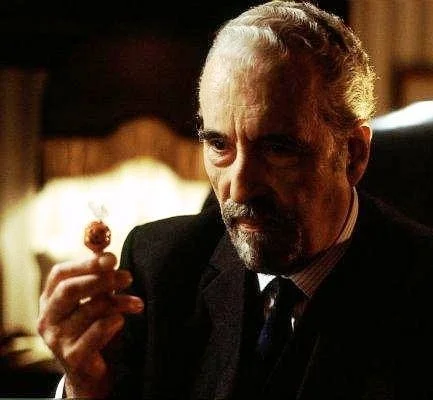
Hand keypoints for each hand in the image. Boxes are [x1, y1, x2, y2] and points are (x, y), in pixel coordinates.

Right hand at [37, 252, 143, 397]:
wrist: (94, 371)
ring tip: (137, 303)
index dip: (87, 263)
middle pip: (69, 290)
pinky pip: (96, 332)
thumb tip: (107, 252)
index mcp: (50, 299)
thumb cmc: (95, 328)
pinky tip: (122, 321)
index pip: (60, 273)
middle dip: (102, 279)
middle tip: (128, 276)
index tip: (112, 258)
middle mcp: (47, 318)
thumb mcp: (95, 300)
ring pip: (88, 310)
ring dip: (118, 302)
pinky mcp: (71, 357)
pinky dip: (113, 322)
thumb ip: (99, 278)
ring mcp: (56, 339)